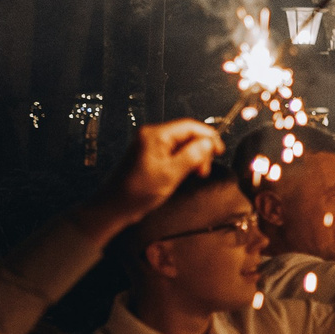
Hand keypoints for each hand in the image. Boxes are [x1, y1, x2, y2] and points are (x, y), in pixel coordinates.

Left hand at [93, 120, 220, 225]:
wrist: (115, 207)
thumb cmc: (139, 191)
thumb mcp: (170, 174)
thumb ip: (191, 156)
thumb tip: (208, 143)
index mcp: (155, 135)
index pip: (189, 126)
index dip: (208, 136)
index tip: (220, 151)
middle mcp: (152, 135)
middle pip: (186, 135)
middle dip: (200, 150)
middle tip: (204, 170)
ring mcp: (149, 145)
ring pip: (181, 144)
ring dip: (193, 157)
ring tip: (197, 174)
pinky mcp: (149, 155)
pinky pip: (173, 152)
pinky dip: (183, 161)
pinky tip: (186, 173)